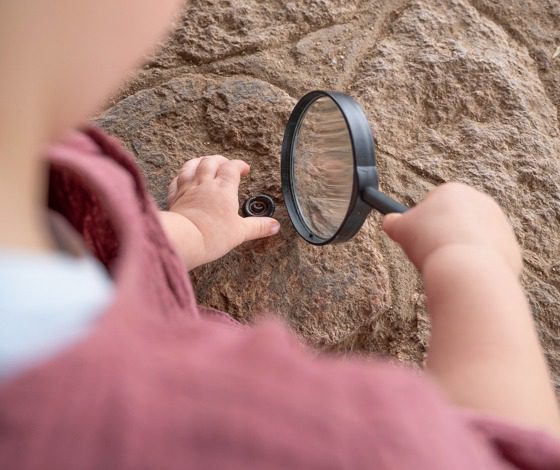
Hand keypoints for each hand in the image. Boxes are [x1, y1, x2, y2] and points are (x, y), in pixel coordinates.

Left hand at [160, 155, 279, 268]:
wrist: (185, 240)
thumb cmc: (213, 235)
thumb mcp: (241, 232)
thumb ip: (258, 227)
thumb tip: (275, 226)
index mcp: (223, 189)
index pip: (232, 168)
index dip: (239, 165)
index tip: (244, 169)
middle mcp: (205, 184)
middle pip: (211, 162)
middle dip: (219, 160)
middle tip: (225, 164)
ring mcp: (187, 189)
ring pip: (191, 166)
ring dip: (199, 161)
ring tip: (204, 162)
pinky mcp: (175, 198)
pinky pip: (176, 180)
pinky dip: (181, 176)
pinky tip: (183, 177)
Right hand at [383, 183, 521, 273]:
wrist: (467, 268)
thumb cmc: (432, 242)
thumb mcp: (401, 229)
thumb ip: (394, 222)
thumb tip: (389, 222)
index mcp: (453, 191)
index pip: (433, 203)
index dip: (422, 223)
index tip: (417, 238)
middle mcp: (481, 202)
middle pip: (455, 219)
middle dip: (443, 234)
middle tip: (430, 252)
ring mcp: (500, 225)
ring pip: (472, 238)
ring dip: (459, 250)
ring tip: (446, 265)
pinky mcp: (510, 249)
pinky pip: (487, 257)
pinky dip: (476, 265)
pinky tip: (464, 274)